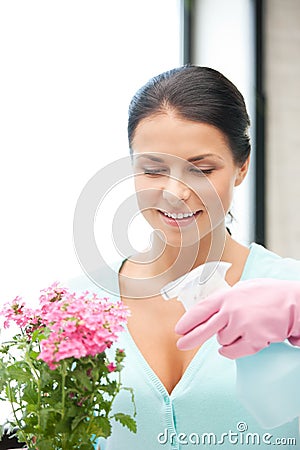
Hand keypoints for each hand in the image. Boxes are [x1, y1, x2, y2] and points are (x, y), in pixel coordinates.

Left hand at [175, 278, 299, 358]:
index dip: (188, 320)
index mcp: (227, 295)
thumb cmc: (269, 294)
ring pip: (222, 340)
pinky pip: (233, 351)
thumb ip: (226, 299)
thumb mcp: (243, 288)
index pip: (201, 309)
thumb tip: (211, 310)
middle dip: (191, 338)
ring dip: (229, 338)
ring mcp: (241, 325)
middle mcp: (231, 310)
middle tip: (181, 344)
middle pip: (204, 329)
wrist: (293, 303)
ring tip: (245, 326)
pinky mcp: (252, 339)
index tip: (179, 329)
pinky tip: (241, 342)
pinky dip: (232, 350)